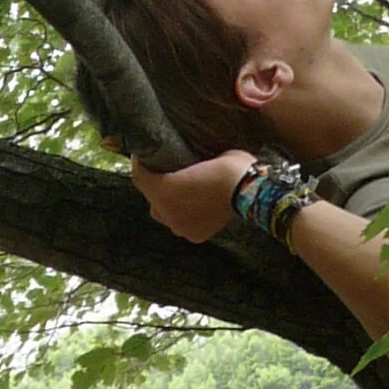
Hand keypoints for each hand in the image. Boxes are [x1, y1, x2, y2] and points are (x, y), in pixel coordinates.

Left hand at [129, 150, 255, 242]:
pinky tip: (195, 206)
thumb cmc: (227, 166)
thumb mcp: (201, 153)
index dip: (140, 164)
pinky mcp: (195, 235)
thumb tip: (176, 153)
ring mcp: (181, 227)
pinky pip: (183, 224)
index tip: (144, 155)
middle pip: (151, 198)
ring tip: (183, 192)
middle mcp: (167, 213)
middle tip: (167, 174)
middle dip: (155, 187)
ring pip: (165, 215)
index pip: (139, 177)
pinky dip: (185, 216)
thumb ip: (182, 157)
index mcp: (162, 190)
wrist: (249, 191)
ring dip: (169, 204)